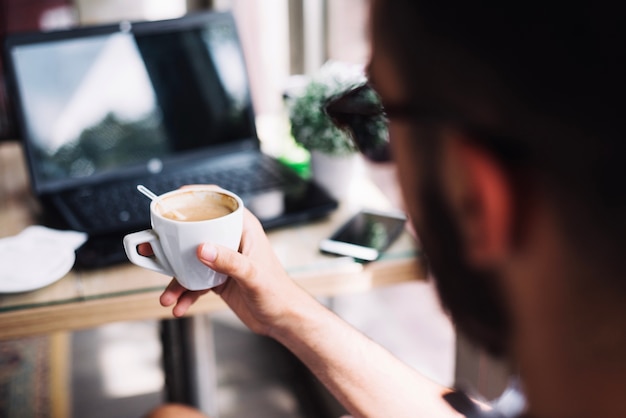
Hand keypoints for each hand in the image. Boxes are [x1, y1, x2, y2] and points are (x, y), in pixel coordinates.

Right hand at [159, 209, 310, 336]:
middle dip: (171, 244)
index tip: (174, 199)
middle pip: (196, 232)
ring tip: (167, 296)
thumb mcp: (252, 275)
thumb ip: (229, 262)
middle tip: (152, 250)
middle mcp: (231, 240)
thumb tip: (202, 249)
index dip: (197, 195)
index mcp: (244, 229)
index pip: (219, 202)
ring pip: (191, 261)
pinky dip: (185, 294)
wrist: (283, 319)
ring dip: (175, 278)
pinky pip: (195, 282)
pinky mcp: (219, 279)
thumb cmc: (278, 293)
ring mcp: (224, 260)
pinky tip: (180, 306)